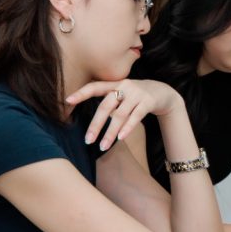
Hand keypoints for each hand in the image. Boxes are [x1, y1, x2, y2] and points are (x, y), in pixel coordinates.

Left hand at [65, 79, 183, 150]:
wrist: (163, 92)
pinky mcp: (148, 101)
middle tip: (87, 140)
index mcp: (115, 84)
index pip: (95, 87)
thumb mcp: (122, 95)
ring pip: (120, 115)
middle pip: (106, 106)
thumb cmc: (136, 97)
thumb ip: (108, 103)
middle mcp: (124, 86)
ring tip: (102, 147)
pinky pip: (136, 116)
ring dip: (110, 132)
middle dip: (95, 124)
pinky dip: (127, 128)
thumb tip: (91, 121)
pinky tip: (120, 138)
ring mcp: (137, 93)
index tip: (67, 101)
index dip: (81, 93)